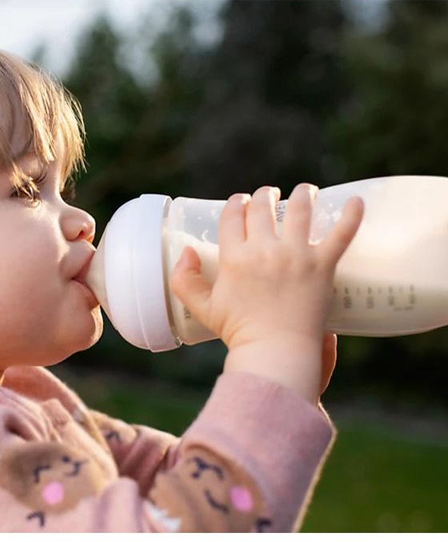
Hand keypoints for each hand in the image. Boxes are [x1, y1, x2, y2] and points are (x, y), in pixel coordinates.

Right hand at [169, 184, 362, 401]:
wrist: (275, 351)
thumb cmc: (239, 331)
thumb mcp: (203, 308)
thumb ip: (184, 280)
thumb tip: (186, 252)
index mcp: (235, 258)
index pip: (232, 217)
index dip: (236, 204)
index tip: (240, 201)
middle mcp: (264, 250)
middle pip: (263, 208)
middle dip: (264, 195)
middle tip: (270, 195)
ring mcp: (296, 256)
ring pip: (300, 210)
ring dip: (301, 194)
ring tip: (304, 191)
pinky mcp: (322, 266)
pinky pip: (341, 234)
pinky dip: (351, 215)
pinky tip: (356, 201)